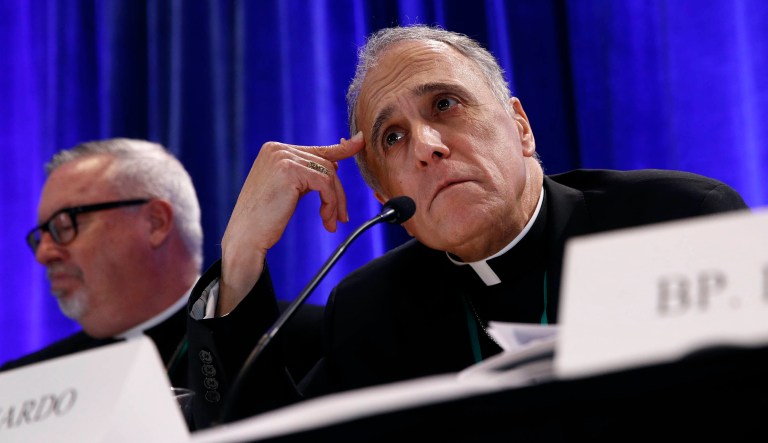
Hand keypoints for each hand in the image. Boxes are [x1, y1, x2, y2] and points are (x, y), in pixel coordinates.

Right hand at [218, 132, 364, 314]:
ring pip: (328, 174)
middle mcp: (277, 149)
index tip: (359, 142)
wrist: (245, 238)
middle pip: (326, 163)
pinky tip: (326, 220)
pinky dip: (331, 203)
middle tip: (340, 217)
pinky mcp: (290, 171)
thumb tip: (337, 161)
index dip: (341, 149)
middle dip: (337, 192)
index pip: (316, 150)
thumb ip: (309, 173)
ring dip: (335, 201)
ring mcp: (282, 158)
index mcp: (274, 150)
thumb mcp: (290, 189)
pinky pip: (325, 184)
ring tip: (332, 222)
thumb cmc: (264, 219)